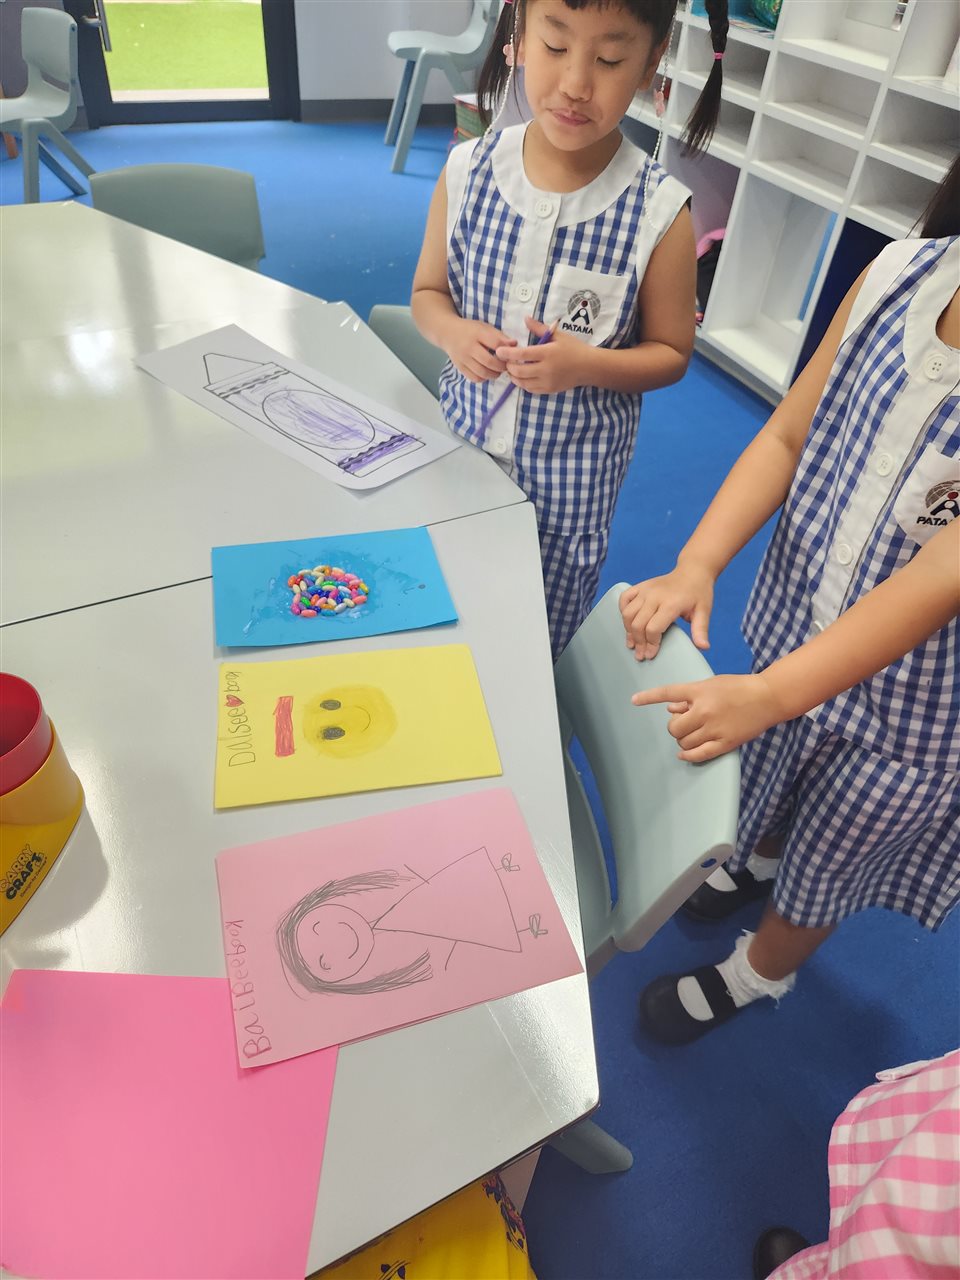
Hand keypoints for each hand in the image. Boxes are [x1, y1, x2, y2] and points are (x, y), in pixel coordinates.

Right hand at [445, 319, 516, 382]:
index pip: (496, 344)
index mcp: (477, 333)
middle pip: (490, 362)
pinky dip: (484, 378)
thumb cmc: (471, 330)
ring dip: (494, 374)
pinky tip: (487, 372)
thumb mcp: (485, 327)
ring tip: (498, 370)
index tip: (512, 354)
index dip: (507, 351)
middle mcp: (469, 347)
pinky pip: (475, 378)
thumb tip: (515, 344)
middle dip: (502, 366)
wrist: (448, 333)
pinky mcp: (460, 367)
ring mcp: (463, 359)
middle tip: (506, 365)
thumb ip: (499, 336)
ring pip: (483, 373)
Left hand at [495, 317, 588, 394]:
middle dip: (509, 366)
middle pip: (519, 371)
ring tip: (512, 369)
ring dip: (514, 376)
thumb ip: (539, 329)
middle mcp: (546, 369)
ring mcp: (547, 381)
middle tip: (506, 361)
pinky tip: (522, 377)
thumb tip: (525, 319)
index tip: (499, 352)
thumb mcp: (558, 335)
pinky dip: (523, 383)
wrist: (588, 367)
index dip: (507, 353)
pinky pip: (530, 389)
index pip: (522, 354)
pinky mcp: (549, 390)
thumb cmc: (573, 348)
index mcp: (547, 353)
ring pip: (522, 382)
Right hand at [619, 562, 714, 660]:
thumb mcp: (704, 611)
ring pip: (628, 614)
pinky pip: (624, 598)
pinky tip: (628, 622)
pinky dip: (622, 611)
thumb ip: (701, 630)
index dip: (651, 644)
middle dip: (638, 642)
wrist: (693, 571)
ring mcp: (645, 590)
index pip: (653, 628)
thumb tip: (703, 647)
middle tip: (640, 655)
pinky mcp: (640, 586)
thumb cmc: (698, 592)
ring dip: (628, 630)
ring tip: (632, 643)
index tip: (651, 654)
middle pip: (638, 624)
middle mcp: (655, 596)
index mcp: (671, 603)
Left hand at [631, 672, 784, 761]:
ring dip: (683, 740)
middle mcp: (704, 710)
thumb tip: (669, 708)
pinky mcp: (725, 743)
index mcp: (699, 691)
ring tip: (693, 734)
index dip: (649, 697)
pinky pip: (699, 754)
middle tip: (685, 723)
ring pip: (684, 742)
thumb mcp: (711, 684)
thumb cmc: (738, 687)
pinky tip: (684, 754)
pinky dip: (688, 755)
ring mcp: (714, 728)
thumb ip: (689, 696)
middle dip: (675, 727)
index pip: (668, 693)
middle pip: (674, 727)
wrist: (767, 697)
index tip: (634, 700)